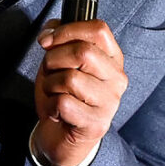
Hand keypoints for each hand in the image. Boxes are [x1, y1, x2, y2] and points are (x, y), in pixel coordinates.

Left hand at [32, 19, 127, 165]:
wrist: (62, 135)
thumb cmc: (63, 93)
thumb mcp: (60, 60)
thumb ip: (59, 39)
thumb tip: (49, 32)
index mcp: (113, 58)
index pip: (99, 30)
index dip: (68, 30)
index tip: (47, 40)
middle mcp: (117, 78)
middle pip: (83, 52)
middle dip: (54, 59)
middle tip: (49, 70)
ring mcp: (110, 102)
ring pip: (70, 78)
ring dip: (50, 84)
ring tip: (54, 92)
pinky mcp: (96, 124)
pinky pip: (64, 103)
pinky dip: (51, 105)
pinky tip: (57, 111)